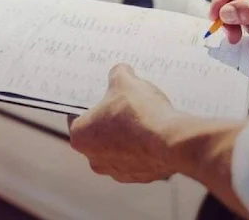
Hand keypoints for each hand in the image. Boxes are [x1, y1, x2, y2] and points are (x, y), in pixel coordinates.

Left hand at [69, 65, 248, 216]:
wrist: (171, 141)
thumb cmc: (139, 112)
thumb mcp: (125, 81)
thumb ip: (118, 74)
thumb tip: (121, 71)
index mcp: (80, 136)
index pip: (77, 116)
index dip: (89, 103)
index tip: (101, 95)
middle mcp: (93, 159)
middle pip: (97, 134)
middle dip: (109, 120)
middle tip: (123, 104)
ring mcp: (117, 171)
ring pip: (118, 148)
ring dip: (126, 136)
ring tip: (142, 117)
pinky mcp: (139, 177)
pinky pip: (137, 158)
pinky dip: (143, 148)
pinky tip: (154, 132)